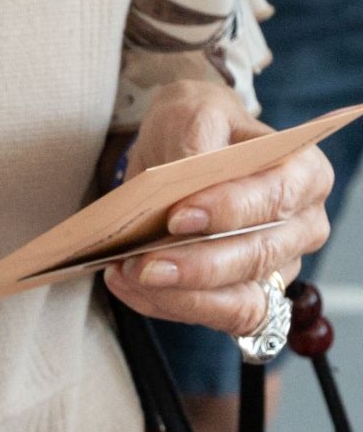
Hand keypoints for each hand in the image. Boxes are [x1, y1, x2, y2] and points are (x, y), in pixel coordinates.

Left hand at [105, 79, 333, 334]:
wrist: (185, 146)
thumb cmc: (199, 127)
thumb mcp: (194, 114)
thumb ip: (194, 144)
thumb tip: (184, 180)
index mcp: (304, 174)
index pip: (276, 199)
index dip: (230, 212)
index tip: (178, 218)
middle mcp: (302, 226)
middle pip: (256, 257)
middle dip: (196, 267)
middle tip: (142, 264)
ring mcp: (278, 266)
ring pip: (239, 300)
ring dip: (179, 296)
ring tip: (127, 275)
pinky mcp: (246, 295)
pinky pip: (214, 317)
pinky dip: (169, 307)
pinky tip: (130, 287)